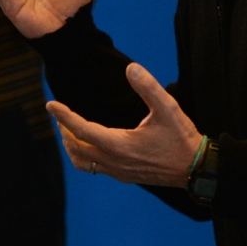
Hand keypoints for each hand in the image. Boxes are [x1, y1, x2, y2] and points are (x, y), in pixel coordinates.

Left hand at [46, 63, 202, 187]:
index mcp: (119, 145)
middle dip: (65, 130)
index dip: (64, 116)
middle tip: (59, 114)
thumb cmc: (181, 138)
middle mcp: (115, 162)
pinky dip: (84, 156)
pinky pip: (95, 169)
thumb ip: (148, 87)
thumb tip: (131, 68)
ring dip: (72, 146)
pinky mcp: (125, 177)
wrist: (196, 169)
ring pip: (83, 163)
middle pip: (77, 148)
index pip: (82, 130)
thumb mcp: (168, 108)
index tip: (50, 104)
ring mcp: (119, 172)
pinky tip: (91, 145)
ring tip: (68, 131)